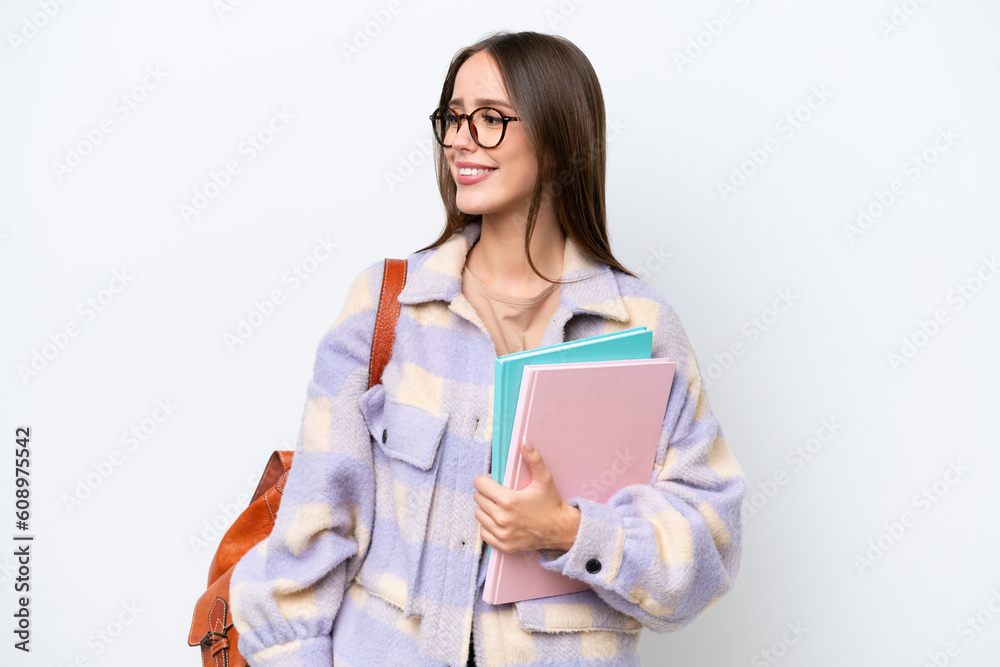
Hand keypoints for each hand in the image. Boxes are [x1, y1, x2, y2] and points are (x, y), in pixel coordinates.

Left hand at [473, 436, 580, 553]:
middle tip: (499, 493)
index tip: (494, 481)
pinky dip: (488, 525)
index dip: (485, 480)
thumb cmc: (551, 503)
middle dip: (486, 493)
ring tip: (499, 506)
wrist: (561, 530)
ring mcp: (502, 534)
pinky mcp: (503, 545)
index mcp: (509, 501)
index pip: (479, 485)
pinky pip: (483, 533)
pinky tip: (500, 520)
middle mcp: (502, 519)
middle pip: (478, 499)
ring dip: (485, 509)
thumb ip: (533, 459)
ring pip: (479, 515)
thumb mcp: (544, 479)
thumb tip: (523, 441)